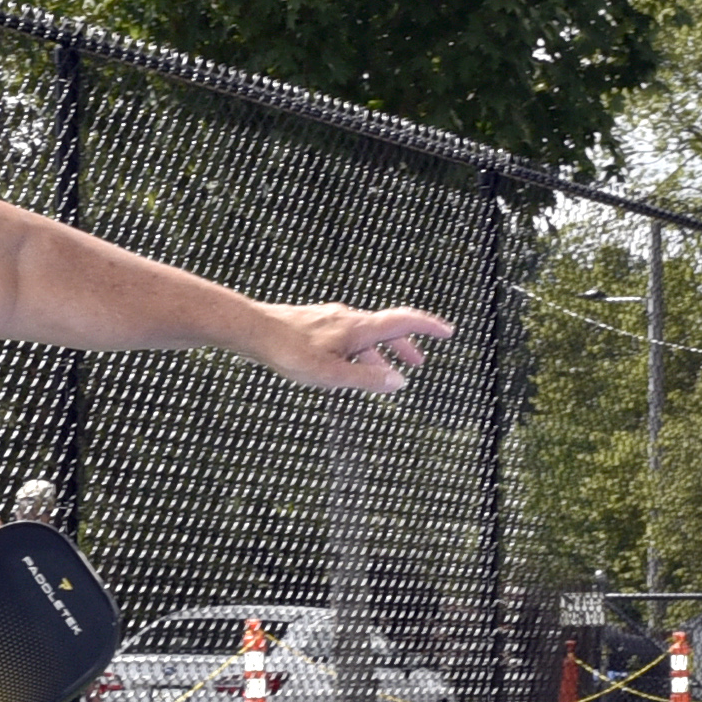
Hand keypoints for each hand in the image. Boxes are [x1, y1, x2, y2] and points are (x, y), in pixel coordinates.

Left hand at [255, 302, 453, 393]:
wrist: (252, 330)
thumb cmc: (288, 352)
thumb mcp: (332, 374)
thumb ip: (366, 380)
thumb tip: (398, 382)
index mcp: (358, 328)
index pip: (403, 322)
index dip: (428, 327)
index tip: (448, 332)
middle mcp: (347, 319)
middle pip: (384, 330)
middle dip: (403, 347)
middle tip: (417, 363)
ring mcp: (329, 321)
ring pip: (362, 337)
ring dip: (377, 355)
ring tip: (382, 375)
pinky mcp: (313, 327)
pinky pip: (344, 339)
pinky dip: (355, 353)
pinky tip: (345, 367)